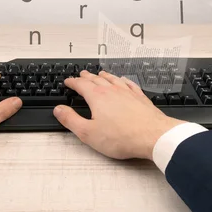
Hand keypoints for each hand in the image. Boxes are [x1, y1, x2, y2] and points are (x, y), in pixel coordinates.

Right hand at [53, 71, 184, 159]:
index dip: (73, 82)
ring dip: (104, 75)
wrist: (152, 136)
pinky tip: (123, 80)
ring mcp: (127, 92)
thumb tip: (59, 110)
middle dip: (87, 77)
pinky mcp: (140, 98)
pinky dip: (123, 80)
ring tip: (99, 74)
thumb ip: (71, 120)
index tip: (68, 81)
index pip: (81, 84)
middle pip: (96, 79)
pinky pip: (129, 84)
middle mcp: (112, 90)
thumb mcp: (88, 133)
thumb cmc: (122, 137)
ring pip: (113, 79)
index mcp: (97, 97)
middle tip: (81, 75)